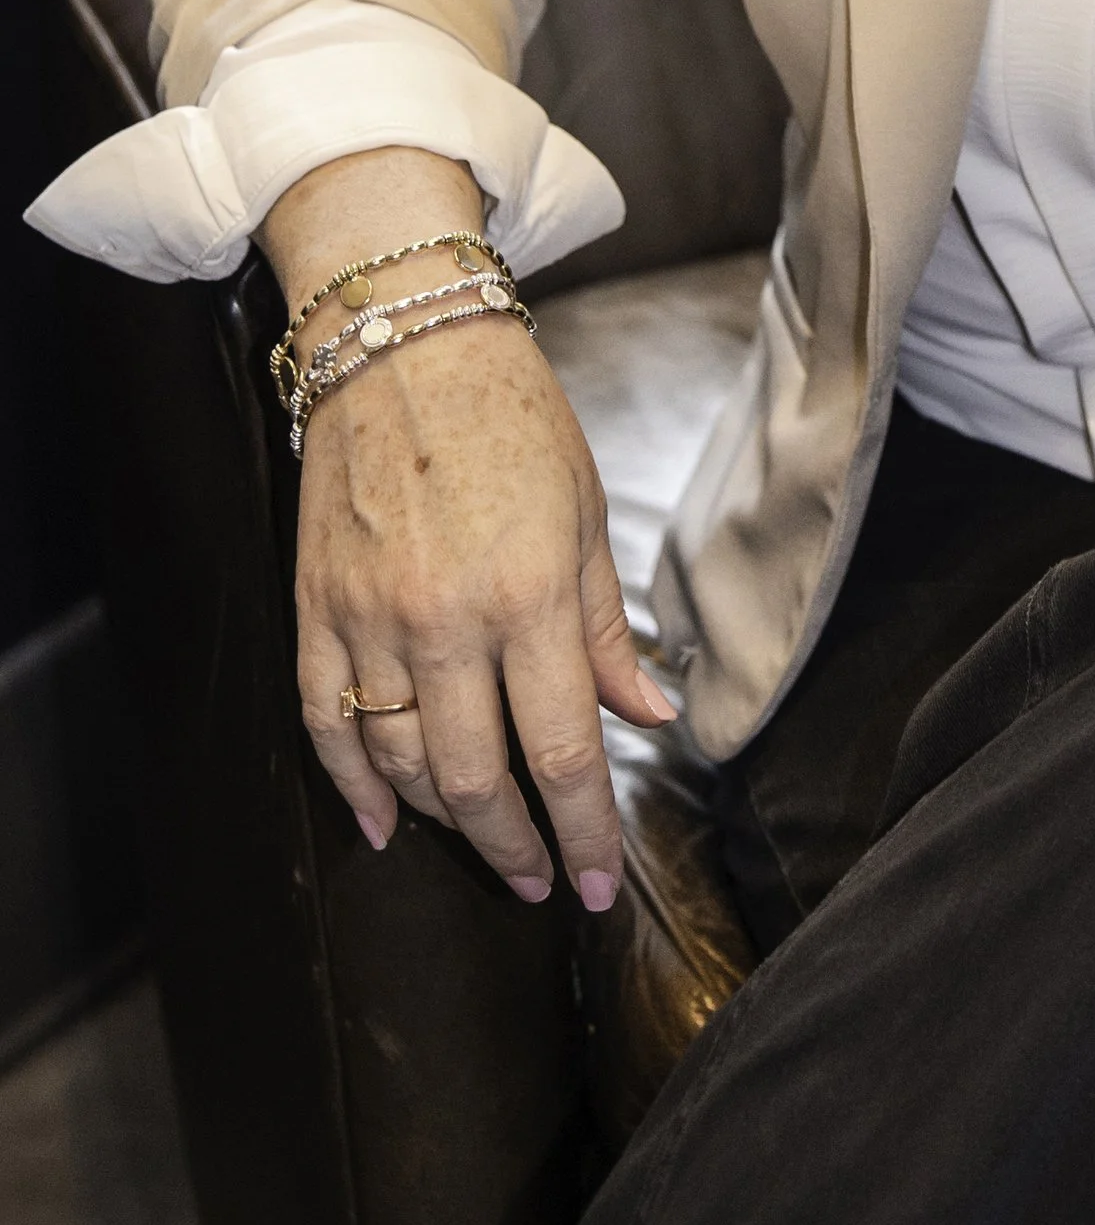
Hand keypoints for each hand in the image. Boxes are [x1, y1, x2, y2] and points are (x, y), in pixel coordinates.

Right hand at [294, 316, 673, 910]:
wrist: (402, 340)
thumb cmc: (512, 417)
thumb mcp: (586, 516)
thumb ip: (607, 632)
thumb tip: (648, 716)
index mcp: (531, 593)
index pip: (564, 750)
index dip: (584, 832)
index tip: (600, 884)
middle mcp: (447, 619)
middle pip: (476, 780)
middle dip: (515, 849)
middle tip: (542, 883)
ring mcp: (370, 618)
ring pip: (400, 764)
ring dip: (443, 824)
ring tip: (484, 844)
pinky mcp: (316, 607)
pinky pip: (327, 722)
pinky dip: (353, 785)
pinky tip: (383, 823)